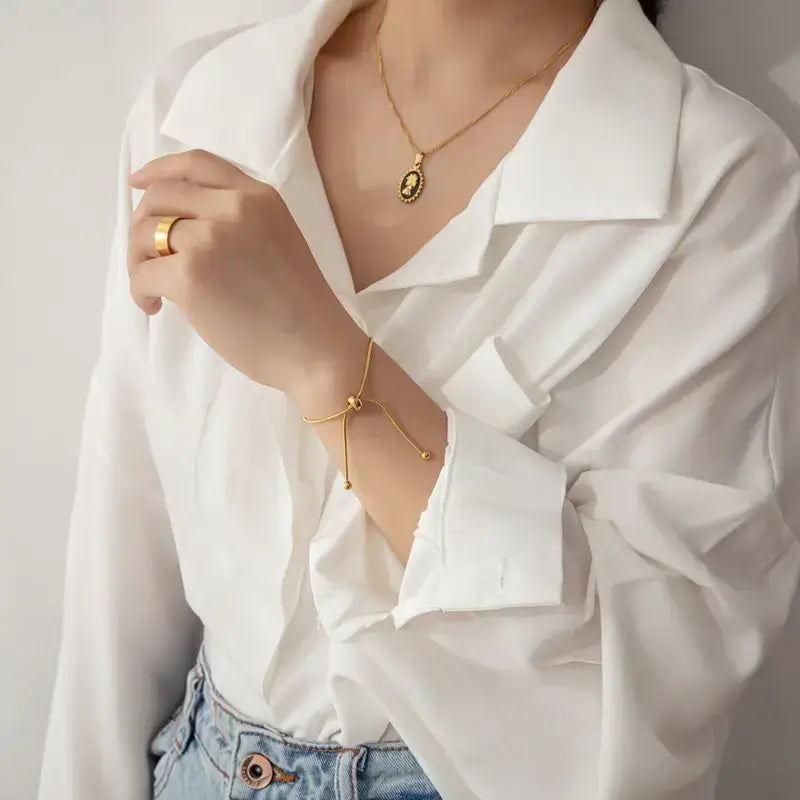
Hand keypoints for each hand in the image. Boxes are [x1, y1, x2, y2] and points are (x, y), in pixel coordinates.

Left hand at [127, 149, 365, 398]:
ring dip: (138, 260)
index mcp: (259, 196)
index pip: (197, 163)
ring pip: (144, 233)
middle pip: (162, 195)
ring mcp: (210, 239)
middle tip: (146, 256)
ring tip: (154, 290)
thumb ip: (238, 223)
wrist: (315, 349)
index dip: (160, 169)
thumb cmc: (300, 309)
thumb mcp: (276, 242)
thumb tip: (178, 227)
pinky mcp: (191, 275)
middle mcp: (233, 207)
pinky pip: (142, 273)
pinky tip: (154, 307)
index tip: (139, 183)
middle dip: (143, 224)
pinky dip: (139, 291)